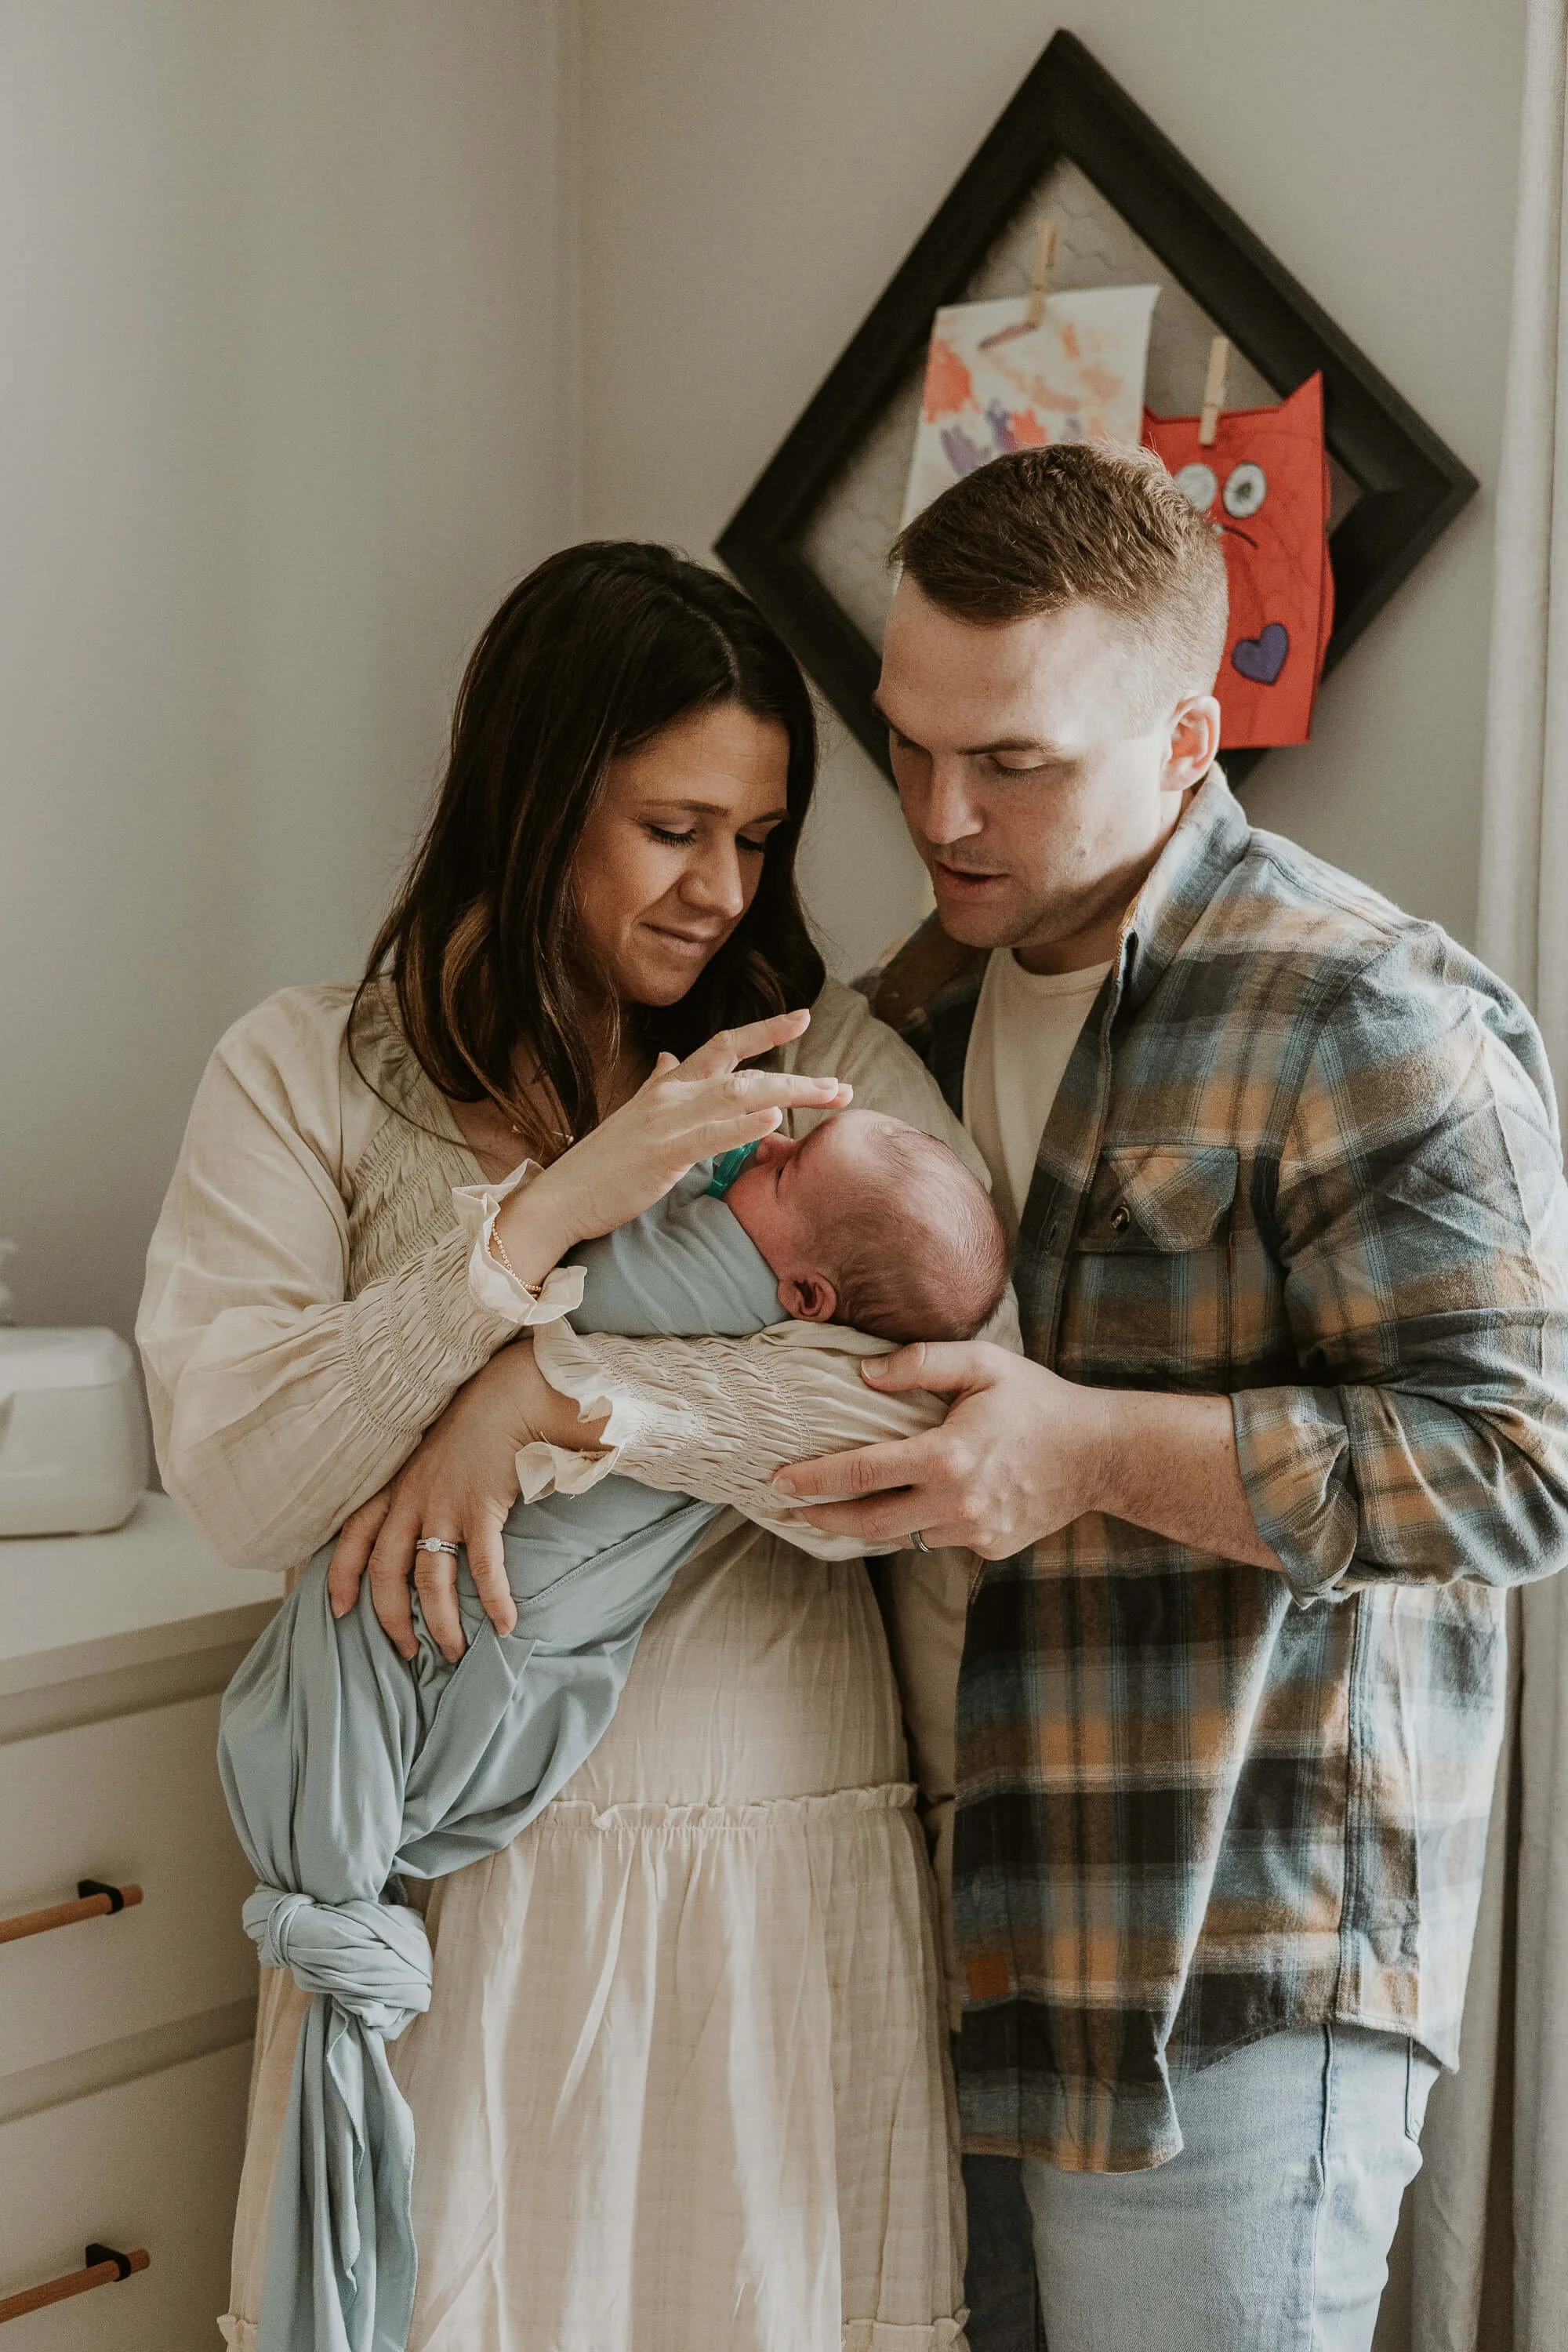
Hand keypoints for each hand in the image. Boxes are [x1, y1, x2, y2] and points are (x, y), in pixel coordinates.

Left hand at [326, 1341, 587, 1661]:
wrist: (508, 1394)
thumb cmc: (475, 1424)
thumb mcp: (430, 1455)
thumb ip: (419, 1487)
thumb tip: (421, 1527)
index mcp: (395, 1487)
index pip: (354, 1536)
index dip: (341, 1576)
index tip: (339, 1612)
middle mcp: (411, 1499)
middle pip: (386, 1572)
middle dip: (392, 1619)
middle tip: (408, 1652)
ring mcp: (444, 1504)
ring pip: (429, 1580)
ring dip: (441, 1623)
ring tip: (455, 1652)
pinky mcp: (481, 1507)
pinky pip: (483, 1566)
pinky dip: (493, 1600)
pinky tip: (504, 1624)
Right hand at [499, 1009, 849, 1276]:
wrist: (562, 1198)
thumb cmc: (602, 1164)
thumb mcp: (633, 1115)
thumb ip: (657, 1085)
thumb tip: (668, 1058)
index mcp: (667, 1085)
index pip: (722, 1045)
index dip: (765, 1030)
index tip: (803, 1017)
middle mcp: (670, 1093)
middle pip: (743, 1068)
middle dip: (797, 1076)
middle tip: (842, 1086)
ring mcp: (666, 1121)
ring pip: (738, 1095)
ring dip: (789, 1093)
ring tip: (829, 1094)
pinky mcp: (662, 1154)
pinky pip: (709, 1135)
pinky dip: (742, 1125)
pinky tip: (773, 1121)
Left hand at [769, 1342, 1107, 1559]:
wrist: (1100, 1454)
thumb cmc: (1038, 1401)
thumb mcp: (983, 1364)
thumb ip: (920, 1362)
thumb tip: (863, 1372)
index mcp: (947, 1455)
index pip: (861, 1472)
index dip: (814, 1479)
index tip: (780, 1481)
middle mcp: (955, 1502)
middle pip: (868, 1523)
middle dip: (823, 1518)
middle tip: (791, 1510)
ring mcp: (973, 1531)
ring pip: (901, 1537)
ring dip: (866, 1526)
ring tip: (836, 1512)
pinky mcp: (988, 1547)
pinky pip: (936, 1540)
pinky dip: (915, 1526)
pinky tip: (905, 1508)